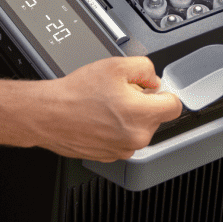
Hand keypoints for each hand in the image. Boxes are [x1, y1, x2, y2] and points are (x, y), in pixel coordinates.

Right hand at [36, 56, 181, 160]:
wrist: (48, 114)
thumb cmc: (76, 93)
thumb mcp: (115, 65)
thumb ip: (144, 68)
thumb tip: (153, 80)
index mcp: (142, 115)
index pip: (174, 106)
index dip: (163, 94)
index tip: (153, 91)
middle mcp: (136, 138)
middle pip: (155, 117)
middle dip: (142, 104)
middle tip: (120, 94)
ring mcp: (122, 150)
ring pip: (138, 130)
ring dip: (128, 118)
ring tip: (105, 106)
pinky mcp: (109, 156)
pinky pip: (122, 140)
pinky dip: (115, 130)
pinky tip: (98, 118)